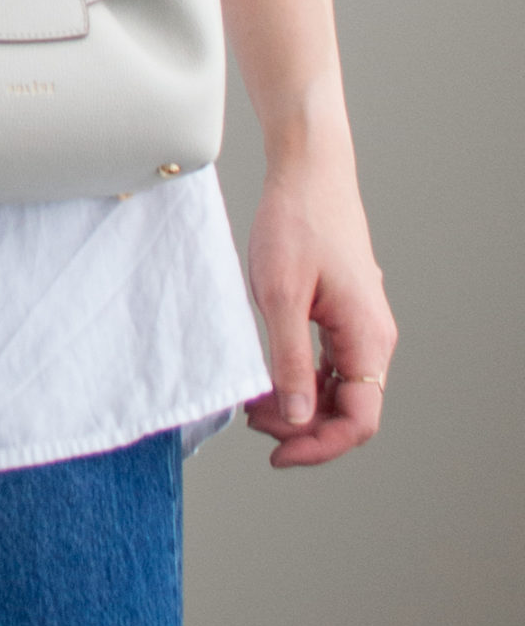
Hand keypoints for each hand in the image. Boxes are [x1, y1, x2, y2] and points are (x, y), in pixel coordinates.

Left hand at [244, 145, 397, 466]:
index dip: (318, 446)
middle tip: (252, 419)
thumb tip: (297, 419)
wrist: (308, 172)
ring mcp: (360, 326)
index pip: (359, 421)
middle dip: (302, 427)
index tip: (275, 452)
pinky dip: (301, 378)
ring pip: (338, 390)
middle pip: (350, 411)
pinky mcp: (343, 313)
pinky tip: (268, 375)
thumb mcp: (281, 296)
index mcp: (368, 338)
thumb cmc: (295, 223)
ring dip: (299, 404)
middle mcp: (373, 337)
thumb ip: (290, 361)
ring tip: (254, 402)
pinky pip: (330, 364)